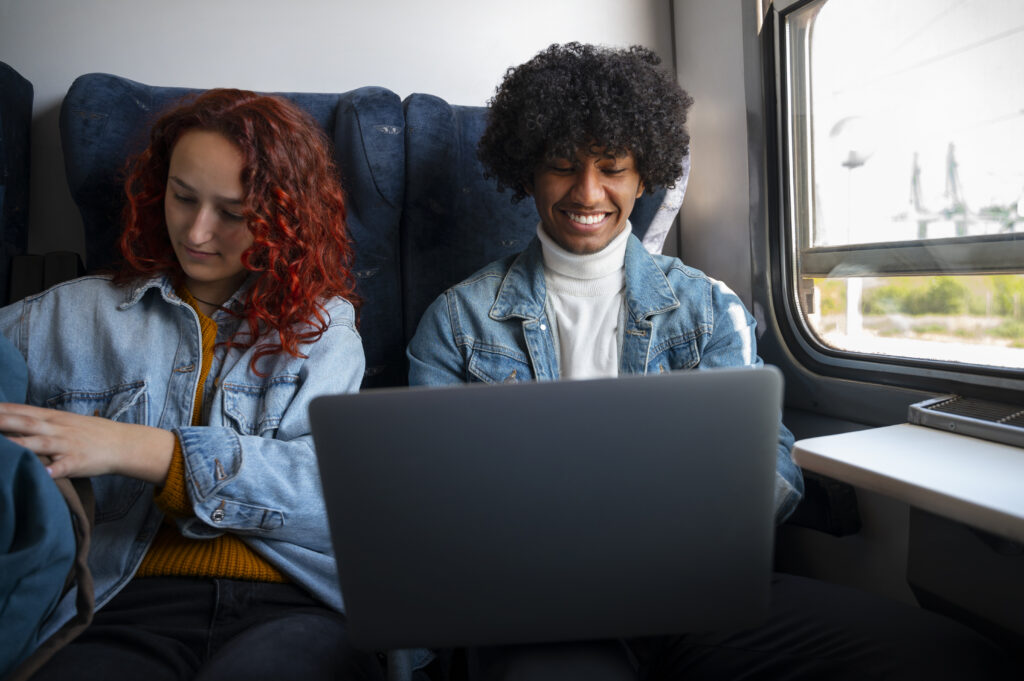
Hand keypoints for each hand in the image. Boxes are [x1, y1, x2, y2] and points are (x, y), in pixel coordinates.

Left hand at [0, 402, 174, 483]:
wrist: (122, 443)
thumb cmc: (90, 434)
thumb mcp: (65, 422)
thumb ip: (41, 422)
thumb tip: (12, 421)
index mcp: (53, 418)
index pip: (22, 410)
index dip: (1, 409)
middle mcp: (58, 429)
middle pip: (26, 423)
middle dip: (2, 421)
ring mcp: (68, 445)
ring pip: (40, 443)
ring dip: (19, 444)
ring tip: (2, 447)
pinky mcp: (78, 461)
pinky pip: (64, 466)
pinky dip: (54, 470)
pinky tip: (44, 474)